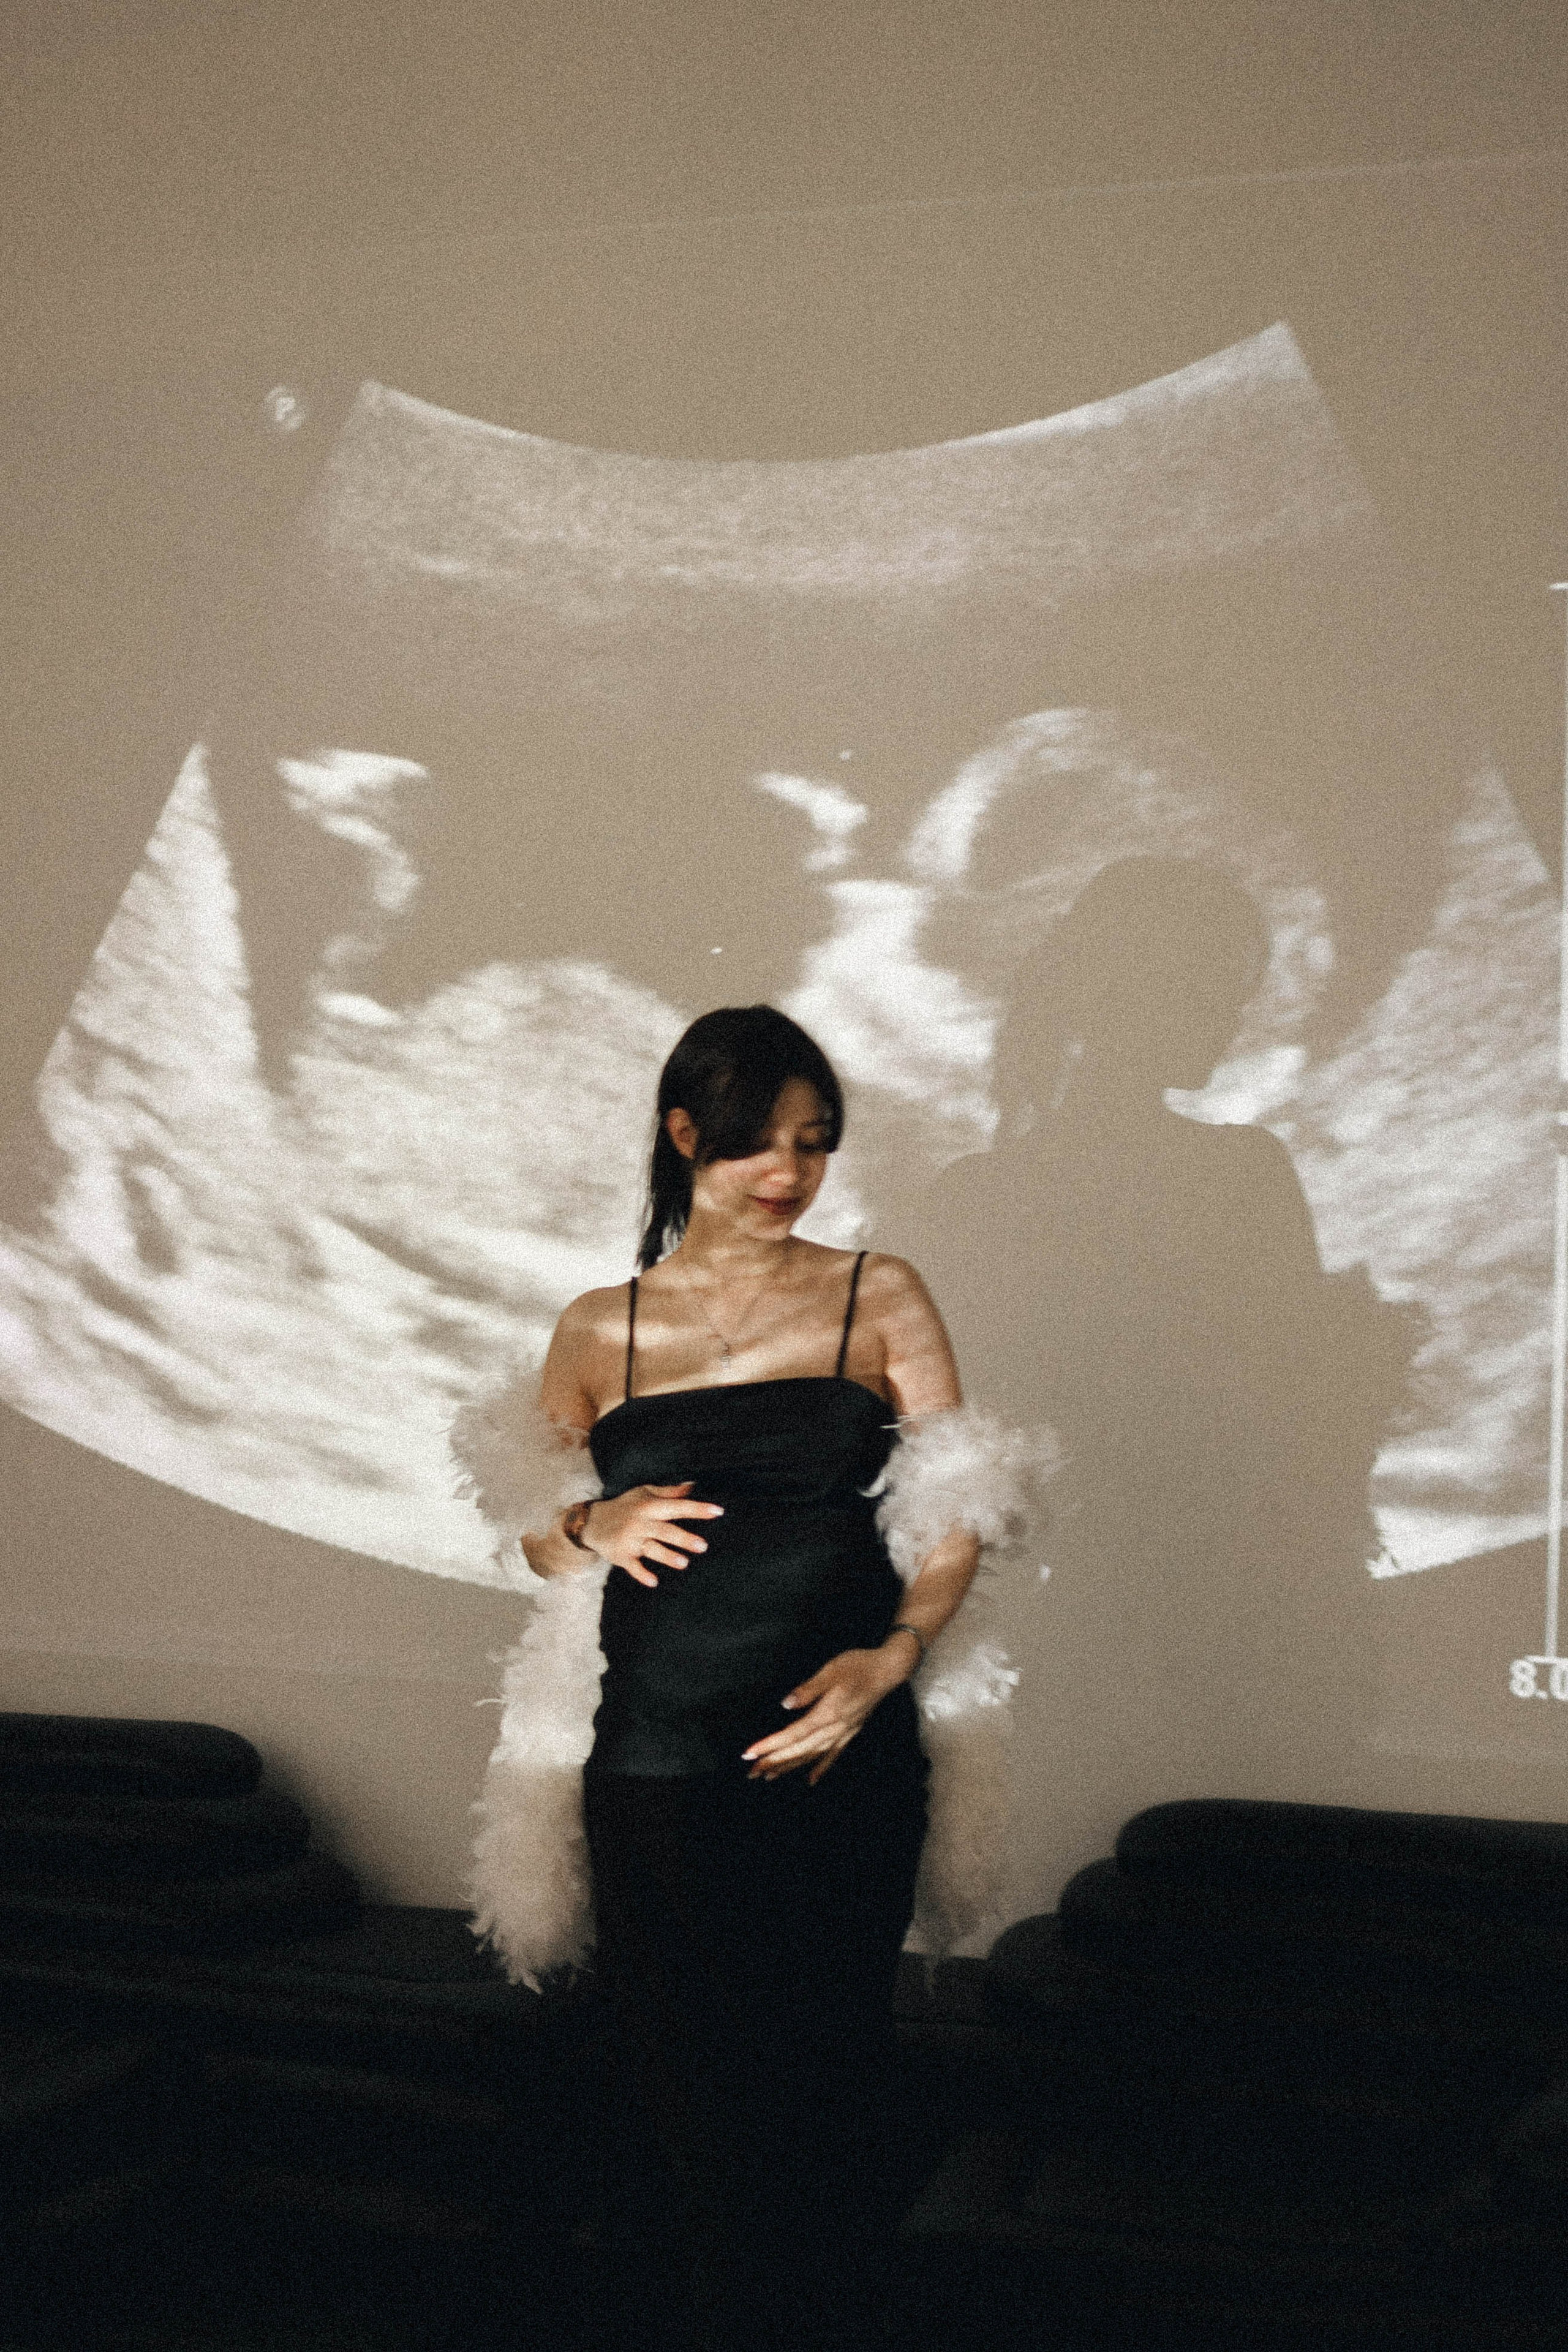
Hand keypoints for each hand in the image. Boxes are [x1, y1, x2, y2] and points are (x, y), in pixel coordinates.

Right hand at [587, 1482, 722, 1587]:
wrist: (593, 1522)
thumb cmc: (625, 1506)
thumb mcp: (644, 1493)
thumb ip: (669, 1492)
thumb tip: (693, 1485)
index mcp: (650, 1507)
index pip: (677, 1507)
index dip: (697, 1509)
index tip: (717, 1512)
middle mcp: (641, 1523)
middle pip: (666, 1531)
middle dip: (684, 1538)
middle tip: (703, 1546)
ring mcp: (631, 1541)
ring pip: (651, 1549)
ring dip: (667, 1556)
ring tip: (683, 1563)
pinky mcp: (622, 1556)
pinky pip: (633, 1566)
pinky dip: (642, 1574)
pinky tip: (653, 1582)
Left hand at [741, 1644, 908, 1784]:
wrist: (888, 1670)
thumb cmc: (858, 1666)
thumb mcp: (831, 1671)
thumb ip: (808, 1689)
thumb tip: (786, 1704)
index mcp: (828, 1713)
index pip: (793, 1734)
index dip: (770, 1745)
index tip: (750, 1753)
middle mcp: (835, 1728)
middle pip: (799, 1749)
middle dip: (774, 1761)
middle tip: (751, 1772)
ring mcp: (843, 1732)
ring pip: (812, 1755)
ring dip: (790, 1766)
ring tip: (769, 1776)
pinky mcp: (850, 1731)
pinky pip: (833, 1755)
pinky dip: (820, 1768)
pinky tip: (811, 1779)